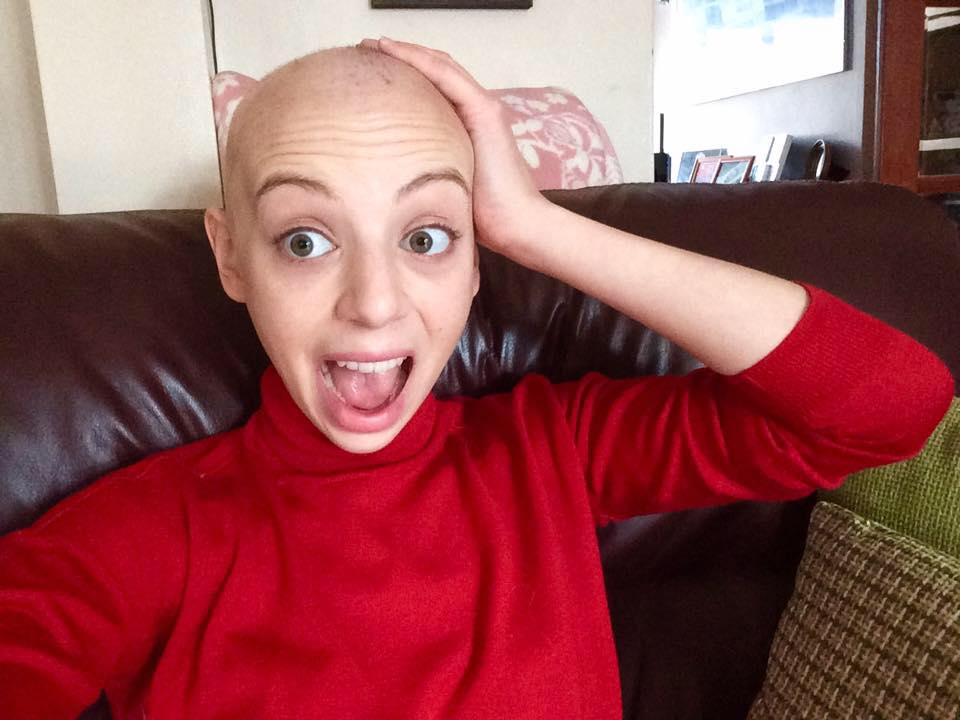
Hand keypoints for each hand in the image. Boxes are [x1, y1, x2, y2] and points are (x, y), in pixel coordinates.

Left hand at [359, 37, 549, 256]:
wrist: (518, 227)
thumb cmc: (484, 218)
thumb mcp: (447, 186)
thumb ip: (427, 171)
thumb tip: (386, 177)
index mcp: (470, 126)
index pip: (435, 88)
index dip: (406, 74)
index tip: (371, 72)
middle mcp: (479, 111)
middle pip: (437, 71)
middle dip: (403, 57)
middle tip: (367, 50)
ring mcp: (484, 109)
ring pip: (442, 67)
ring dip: (407, 52)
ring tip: (375, 45)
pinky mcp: (486, 113)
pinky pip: (448, 76)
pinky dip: (420, 61)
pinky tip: (394, 52)